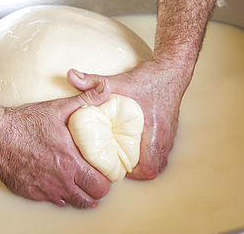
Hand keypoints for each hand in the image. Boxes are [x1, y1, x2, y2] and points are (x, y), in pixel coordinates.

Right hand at [0, 81, 110, 207]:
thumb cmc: (25, 123)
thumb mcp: (58, 107)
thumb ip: (86, 100)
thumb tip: (104, 89)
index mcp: (71, 161)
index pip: (101, 185)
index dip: (107, 179)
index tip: (105, 171)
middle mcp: (60, 180)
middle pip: (91, 199)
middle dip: (96, 190)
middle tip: (94, 178)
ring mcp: (46, 189)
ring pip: (73, 202)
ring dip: (80, 193)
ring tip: (79, 181)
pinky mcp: (31, 193)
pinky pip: (53, 201)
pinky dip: (60, 193)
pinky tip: (59, 180)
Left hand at [67, 59, 192, 179]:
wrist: (172, 71)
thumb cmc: (150, 79)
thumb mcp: (120, 81)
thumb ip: (94, 82)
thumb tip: (71, 76)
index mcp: (153, 131)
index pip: (149, 168)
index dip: (134, 174)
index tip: (119, 167)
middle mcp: (164, 137)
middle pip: (156, 168)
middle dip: (139, 170)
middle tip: (123, 162)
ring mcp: (170, 135)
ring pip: (161, 160)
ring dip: (146, 162)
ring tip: (130, 155)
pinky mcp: (171, 130)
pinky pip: (163, 150)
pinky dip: (152, 152)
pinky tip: (140, 143)